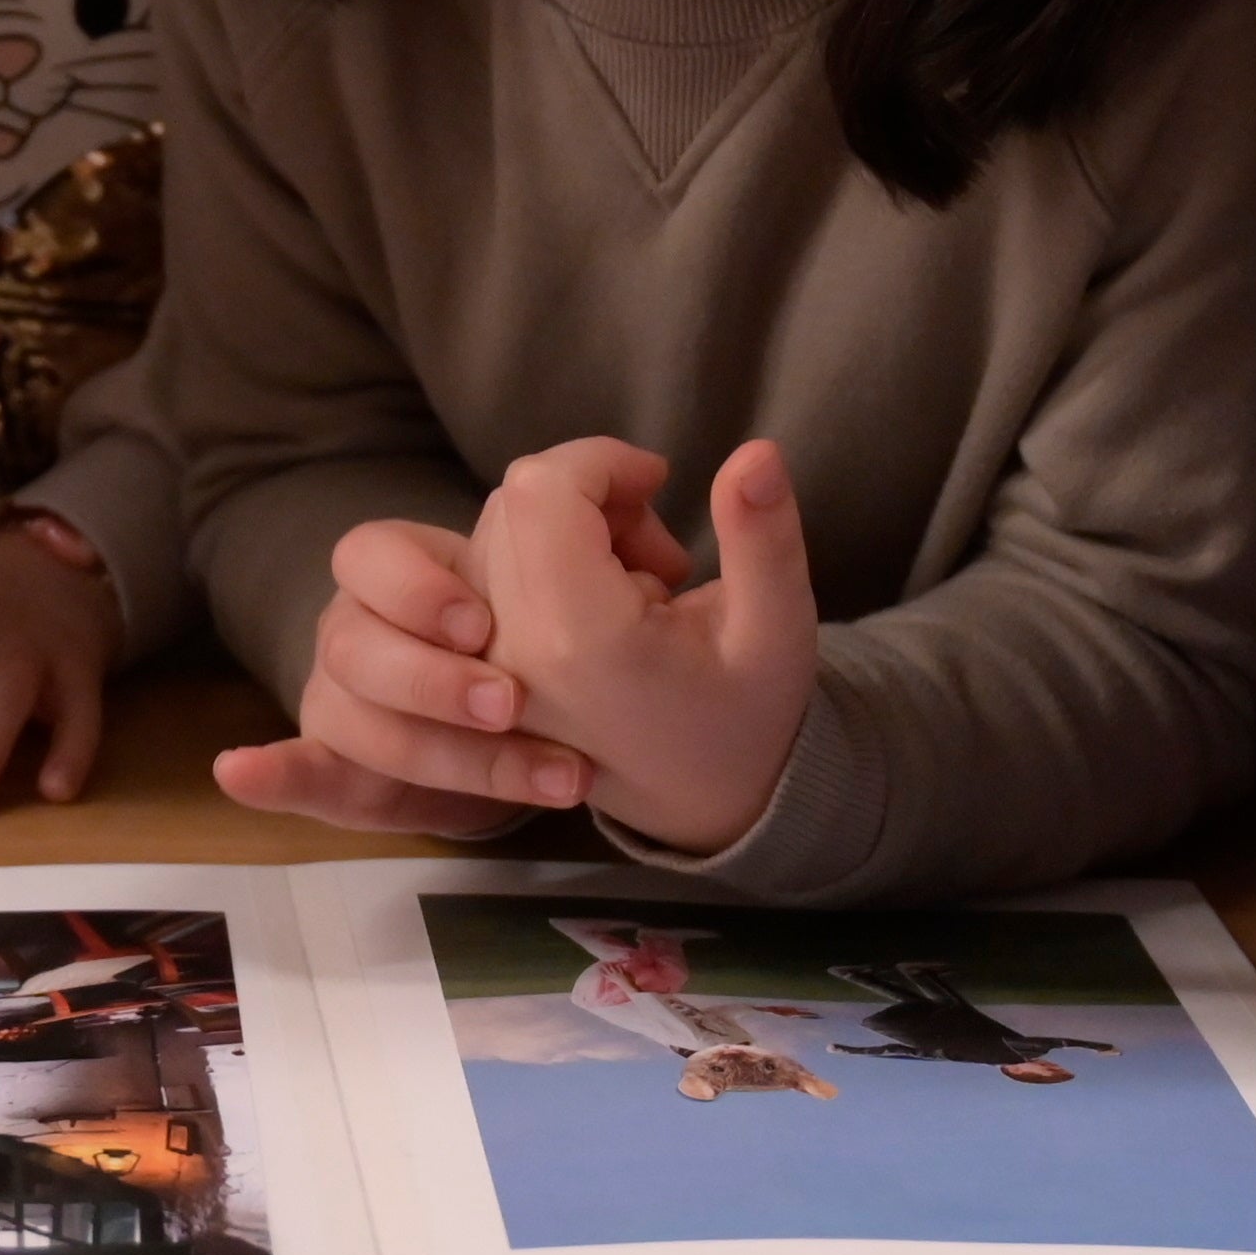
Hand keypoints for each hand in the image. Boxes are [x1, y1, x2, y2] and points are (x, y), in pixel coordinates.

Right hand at [209, 514, 582, 835]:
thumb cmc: (564, 642)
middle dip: (429, 676)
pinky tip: (240, 770)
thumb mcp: (593, 581)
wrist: (560, 734)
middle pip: (351, 639)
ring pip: (349, 717)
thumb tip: (651, 467)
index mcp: (415, 577)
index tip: (480, 622)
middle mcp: (367, 633)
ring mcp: (349, 705)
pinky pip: (306, 774)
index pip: (374, 553)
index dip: (416, 586)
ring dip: (437, 749)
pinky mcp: (351, 777)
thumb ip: (613, 527)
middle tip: (511, 702)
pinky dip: (277, 775)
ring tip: (545, 776)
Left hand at [464, 436, 822, 855]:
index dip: (600, 461)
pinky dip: (544, 561)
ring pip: (498, 532)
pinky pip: (487, 574)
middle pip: (516, 503)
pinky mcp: (476, 674)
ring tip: (640, 583)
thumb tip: (758, 449)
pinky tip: (603, 604)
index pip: (540, 491)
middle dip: (592, 496)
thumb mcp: (779, 629)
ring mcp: (484, 667)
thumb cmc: (747, 715)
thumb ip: (764, 537)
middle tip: (661, 553)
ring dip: (569, 528)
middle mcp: (511, 652)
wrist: (704, 805)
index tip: (661, 484)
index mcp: (580, 639)